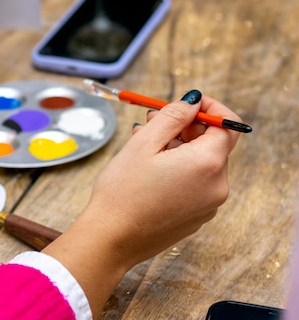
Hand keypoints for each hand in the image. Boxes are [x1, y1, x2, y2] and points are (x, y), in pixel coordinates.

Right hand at [42, 90, 241, 315]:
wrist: (111, 240)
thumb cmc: (123, 191)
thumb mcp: (144, 143)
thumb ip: (173, 116)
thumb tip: (194, 99)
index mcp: (207, 164)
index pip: (228, 126)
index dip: (210, 109)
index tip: (188, 103)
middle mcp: (217, 186)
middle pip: (213, 145)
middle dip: (186, 127)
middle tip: (152, 120)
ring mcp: (209, 205)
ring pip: (201, 164)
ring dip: (178, 148)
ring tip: (143, 144)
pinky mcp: (197, 218)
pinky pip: (195, 184)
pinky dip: (178, 169)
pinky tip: (149, 169)